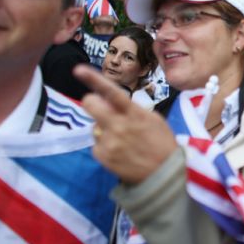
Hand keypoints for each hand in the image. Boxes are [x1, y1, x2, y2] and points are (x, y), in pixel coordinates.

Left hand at [74, 64, 177, 184]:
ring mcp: (109, 142)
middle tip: (101, 109)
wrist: (164, 173)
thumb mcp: (153, 119)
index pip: (112, 92)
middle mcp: (119, 126)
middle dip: (92, 102)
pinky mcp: (103, 157)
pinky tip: (119, 151)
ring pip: (93, 126)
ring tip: (121, 140)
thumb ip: (131, 108)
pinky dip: (104, 146)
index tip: (78, 70)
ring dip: (103, 129)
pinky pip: (95, 145)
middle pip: (90, 105)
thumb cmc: (161, 142)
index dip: (93, 79)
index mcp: (134, 114)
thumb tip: (110, 101)